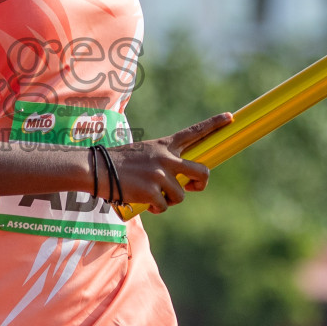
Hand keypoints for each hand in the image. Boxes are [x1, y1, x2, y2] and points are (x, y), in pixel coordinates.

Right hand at [107, 112, 232, 212]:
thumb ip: (163, 162)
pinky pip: (164, 206)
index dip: (214, 124)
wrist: (96, 169)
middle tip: (193, 187)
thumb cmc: (118, 163)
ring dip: (169, 199)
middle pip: (201, 171)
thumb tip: (179, 184)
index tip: (230, 117)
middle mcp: (166, 158)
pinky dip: (156, 208)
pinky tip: (144, 201)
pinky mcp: (152, 192)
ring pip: (180, 195)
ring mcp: (160, 175)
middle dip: (201, 182)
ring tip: (152, 194)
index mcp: (164, 145)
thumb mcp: (144, 153)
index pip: (194, 132)